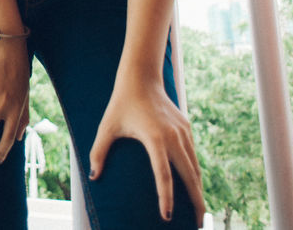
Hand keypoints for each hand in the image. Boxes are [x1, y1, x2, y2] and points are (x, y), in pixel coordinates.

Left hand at [88, 75, 205, 226]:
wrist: (141, 78)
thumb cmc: (121, 103)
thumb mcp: (106, 126)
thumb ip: (99, 151)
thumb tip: (94, 176)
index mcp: (154, 138)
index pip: (163, 175)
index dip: (165, 198)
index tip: (166, 216)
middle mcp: (173, 137)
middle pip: (190, 176)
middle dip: (195, 201)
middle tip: (197, 224)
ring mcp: (183, 132)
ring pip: (195, 167)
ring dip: (198, 189)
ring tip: (198, 211)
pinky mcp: (186, 129)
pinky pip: (193, 156)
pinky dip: (196, 173)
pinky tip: (194, 186)